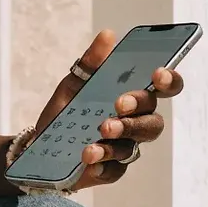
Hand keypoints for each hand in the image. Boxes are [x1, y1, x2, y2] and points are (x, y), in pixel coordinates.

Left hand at [30, 29, 184, 190]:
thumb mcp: (73, 85)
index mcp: (132, 99)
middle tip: (118, 105)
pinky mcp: (111, 171)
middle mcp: (135, 124)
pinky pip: (115, 171)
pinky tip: (89, 161)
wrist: (39, 148)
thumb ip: (91, 63)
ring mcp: (124, 149)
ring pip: (134, 146)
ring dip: (117, 138)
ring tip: (97, 134)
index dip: (168, 81)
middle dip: (137, 113)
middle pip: (152, 120)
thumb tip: (108, 35)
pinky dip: (103, 165)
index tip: (157, 74)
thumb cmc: (65, 114)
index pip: (162, 89)